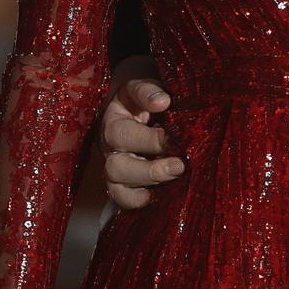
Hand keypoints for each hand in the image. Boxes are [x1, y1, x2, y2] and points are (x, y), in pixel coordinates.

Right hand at [101, 74, 184, 209]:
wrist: (136, 108)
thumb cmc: (143, 98)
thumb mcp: (143, 88)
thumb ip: (149, 91)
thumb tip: (162, 101)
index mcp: (113, 121)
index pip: (123, 133)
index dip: (148, 139)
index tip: (172, 139)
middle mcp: (109, 147)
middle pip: (118, 165)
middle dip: (149, 169)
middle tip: (179, 165)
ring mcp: (113, 166)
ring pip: (118, 184)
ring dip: (147, 184)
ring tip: (175, 177)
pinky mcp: (121, 182)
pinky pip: (121, 198)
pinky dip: (136, 201)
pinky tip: (157, 198)